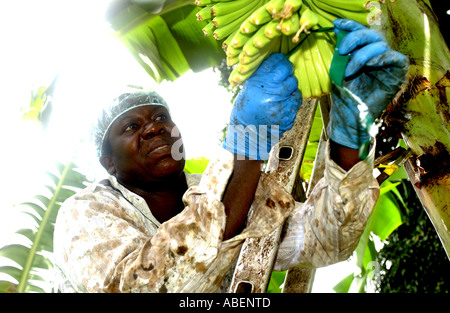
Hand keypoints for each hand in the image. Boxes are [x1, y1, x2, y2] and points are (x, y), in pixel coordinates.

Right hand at [223, 53, 301, 159]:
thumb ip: (264, 73)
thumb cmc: (246, 109)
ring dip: (291, 90)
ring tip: (281, 93)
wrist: (246, 134)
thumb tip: (279, 58)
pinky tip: (282, 104)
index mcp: (260, 86)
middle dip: (288, 76)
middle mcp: (271, 96)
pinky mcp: (288, 118)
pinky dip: (291, 102)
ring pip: (296, 90)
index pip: (281, 66)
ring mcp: (281, 108)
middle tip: (282, 78)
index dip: (283, 63)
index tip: (282, 62)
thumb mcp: (249, 87)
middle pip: (290, 77)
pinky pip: (296, 104)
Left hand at [328, 19, 408, 151]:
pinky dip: (382, 58)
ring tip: (349, 71)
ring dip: (362, 55)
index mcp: (363, 53)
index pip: (361, 33)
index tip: (336, 25)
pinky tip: (369, 65)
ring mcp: (387, 65)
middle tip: (341, 51)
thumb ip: (341, 51)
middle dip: (355, 38)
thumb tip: (337, 28)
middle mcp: (376, 56)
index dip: (351, 25)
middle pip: (372, 35)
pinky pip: (397, 58)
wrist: (348, 117)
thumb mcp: (338, 69)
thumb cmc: (343, 96)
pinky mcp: (397, 75)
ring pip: (381, 45)